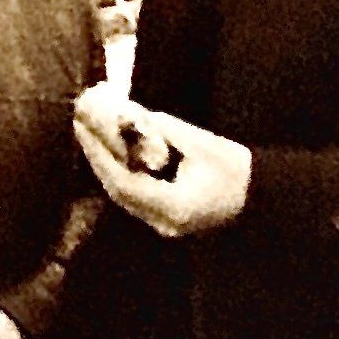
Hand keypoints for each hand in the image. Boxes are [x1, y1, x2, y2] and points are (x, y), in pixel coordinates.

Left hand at [75, 90, 250, 236]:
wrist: (257, 197)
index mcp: (173, 207)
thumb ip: (163, 130)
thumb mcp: (201, 143)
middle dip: (97, 157)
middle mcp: (162, 222)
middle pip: (117, 191)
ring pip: (122, 195)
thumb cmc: (235, 170)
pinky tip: (109, 153)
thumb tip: (129, 114)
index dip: (100, 155)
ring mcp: (163, 224)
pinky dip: (119, 173)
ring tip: (89, 135)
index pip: (123, 183)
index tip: (85, 129)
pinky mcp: (164, 218)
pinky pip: (133, 196)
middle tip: (81, 126)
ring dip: (105, 165)